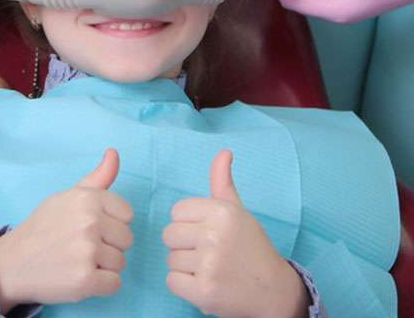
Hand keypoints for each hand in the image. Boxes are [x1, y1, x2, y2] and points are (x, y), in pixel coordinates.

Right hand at [0, 148, 133, 311]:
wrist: (13, 262)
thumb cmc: (45, 226)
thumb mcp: (69, 195)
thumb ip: (98, 177)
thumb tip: (114, 152)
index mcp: (88, 198)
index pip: (127, 214)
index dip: (112, 223)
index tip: (93, 227)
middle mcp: (89, 222)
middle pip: (127, 239)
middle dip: (110, 245)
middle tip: (83, 246)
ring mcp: (87, 252)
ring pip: (121, 262)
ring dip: (105, 266)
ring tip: (80, 261)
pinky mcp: (85, 281)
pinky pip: (115, 284)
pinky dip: (102, 286)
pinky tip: (81, 277)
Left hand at [162, 150, 308, 317]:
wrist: (274, 290)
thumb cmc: (251, 246)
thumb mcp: (237, 210)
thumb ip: (223, 181)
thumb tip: (224, 151)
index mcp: (221, 211)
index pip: (176, 211)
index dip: (188, 223)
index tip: (207, 232)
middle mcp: (214, 235)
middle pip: (169, 235)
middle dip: (184, 245)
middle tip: (208, 253)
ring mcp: (209, 264)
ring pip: (170, 259)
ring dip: (186, 267)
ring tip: (210, 269)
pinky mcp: (203, 291)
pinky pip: (171, 281)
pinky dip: (184, 286)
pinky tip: (205, 283)